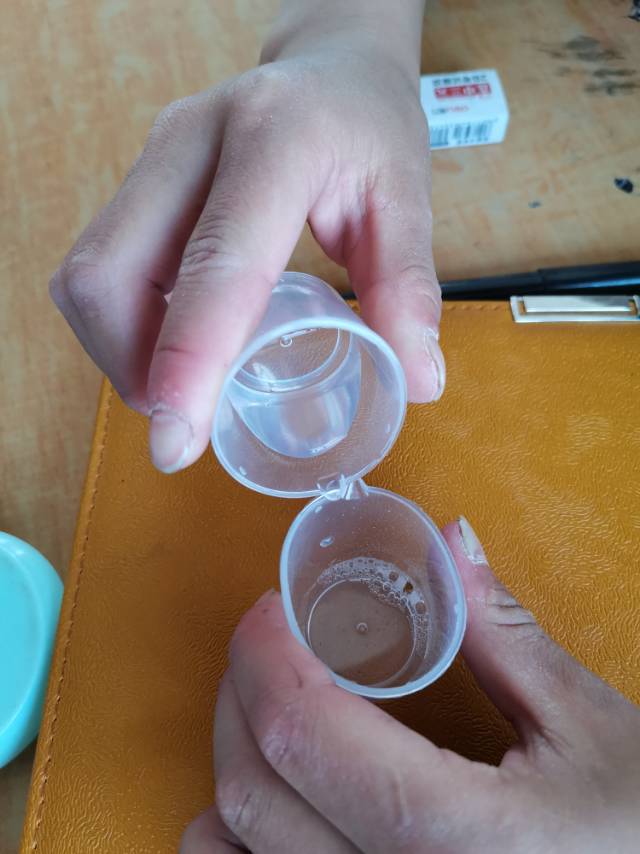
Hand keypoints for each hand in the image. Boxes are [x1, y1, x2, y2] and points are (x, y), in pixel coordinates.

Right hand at [50, 0, 442, 473]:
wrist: (328, 65)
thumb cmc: (369, 129)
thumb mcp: (407, 197)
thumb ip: (409, 289)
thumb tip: (420, 385)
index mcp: (276, 139)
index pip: (216, 260)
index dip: (188, 357)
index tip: (176, 440)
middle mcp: (192, 139)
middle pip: (111, 271)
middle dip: (134, 365)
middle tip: (183, 419)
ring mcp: (154, 156)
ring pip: (89, 274)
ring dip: (121, 350)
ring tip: (178, 390)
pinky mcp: (138, 177)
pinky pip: (99, 267)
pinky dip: (123, 325)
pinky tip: (167, 347)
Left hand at [181, 517, 639, 852]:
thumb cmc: (639, 832)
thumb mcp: (589, 728)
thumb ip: (502, 632)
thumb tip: (446, 542)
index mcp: (451, 838)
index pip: (304, 733)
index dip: (267, 652)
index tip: (272, 604)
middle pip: (250, 791)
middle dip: (241, 690)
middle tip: (272, 635)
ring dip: (231, 767)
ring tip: (274, 708)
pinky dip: (237, 838)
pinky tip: (284, 796)